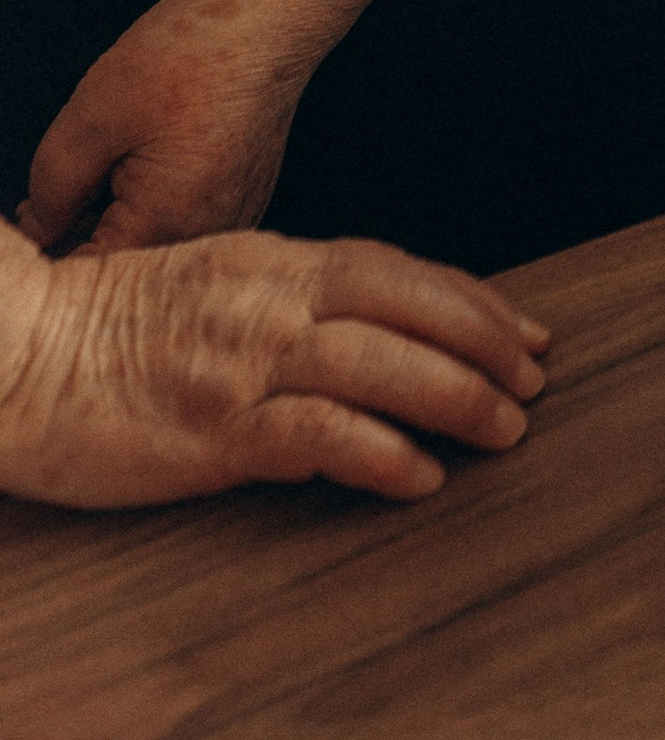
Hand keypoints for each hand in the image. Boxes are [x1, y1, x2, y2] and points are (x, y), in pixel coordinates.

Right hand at [0, 224, 548, 508]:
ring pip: (380, 364)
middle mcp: (267, 302)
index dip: (468, 300)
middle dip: (484, 342)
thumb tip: (356, 335)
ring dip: (456, 395)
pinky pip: (315, 435)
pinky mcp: (211, 430)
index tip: (522, 329)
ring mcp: (241, 364)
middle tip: (537, 379)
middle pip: (406, 306)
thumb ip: (279, 304)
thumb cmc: (98, 334)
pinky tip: (422, 476)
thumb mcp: (205, 291)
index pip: (395, 270)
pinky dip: (380, 453)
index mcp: (268, 263)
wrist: (10, 358)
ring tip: (508, 427)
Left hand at [19, 0, 342, 254]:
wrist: (268, 15)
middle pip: (120, 265)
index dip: (45, 254)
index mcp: (166, 225)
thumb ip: (52, 186)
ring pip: (149, 244)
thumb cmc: (194, 53)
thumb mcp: (94, 113)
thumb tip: (38, 229)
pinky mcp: (241, 200)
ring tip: (111, 159)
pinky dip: (151, 202)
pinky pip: (181, 222)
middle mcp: (206, 237)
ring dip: (115, 217)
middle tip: (61, 184)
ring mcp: (230, 220)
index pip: (85, 276)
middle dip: (79, 232)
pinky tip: (144, 158)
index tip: (30, 224)